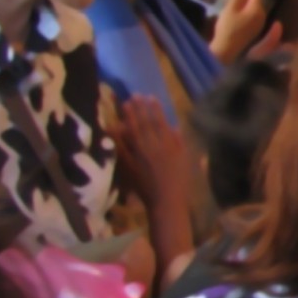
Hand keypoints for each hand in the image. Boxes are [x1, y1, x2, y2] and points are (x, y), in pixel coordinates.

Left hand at [113, 96, 191, 213]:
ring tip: (125, 104)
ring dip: (129, 116)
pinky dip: (117, 137)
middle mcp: (154, 147)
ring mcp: (140, 155)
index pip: (161, 122)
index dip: (155, 109)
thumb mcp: (186, 161)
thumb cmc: (180, 183)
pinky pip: (122, 148)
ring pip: (133, 131)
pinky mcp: (130, 164)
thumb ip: (180, 144)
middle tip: (134, 95)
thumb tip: (175, 128)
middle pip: (145, 123)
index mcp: (169, 145)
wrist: (167, 201)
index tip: (150, 96)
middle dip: (140, 108)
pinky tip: (112, 126)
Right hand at [211, 0, 272, 64]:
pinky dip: (248, 6)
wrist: (225, 52)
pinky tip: (242, 5)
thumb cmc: (227, 30)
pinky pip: (254, 13)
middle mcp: (262, 16)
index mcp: (257, 10)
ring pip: (256, 6)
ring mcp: (259, 24)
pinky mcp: (254, 30)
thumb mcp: (230, 9)